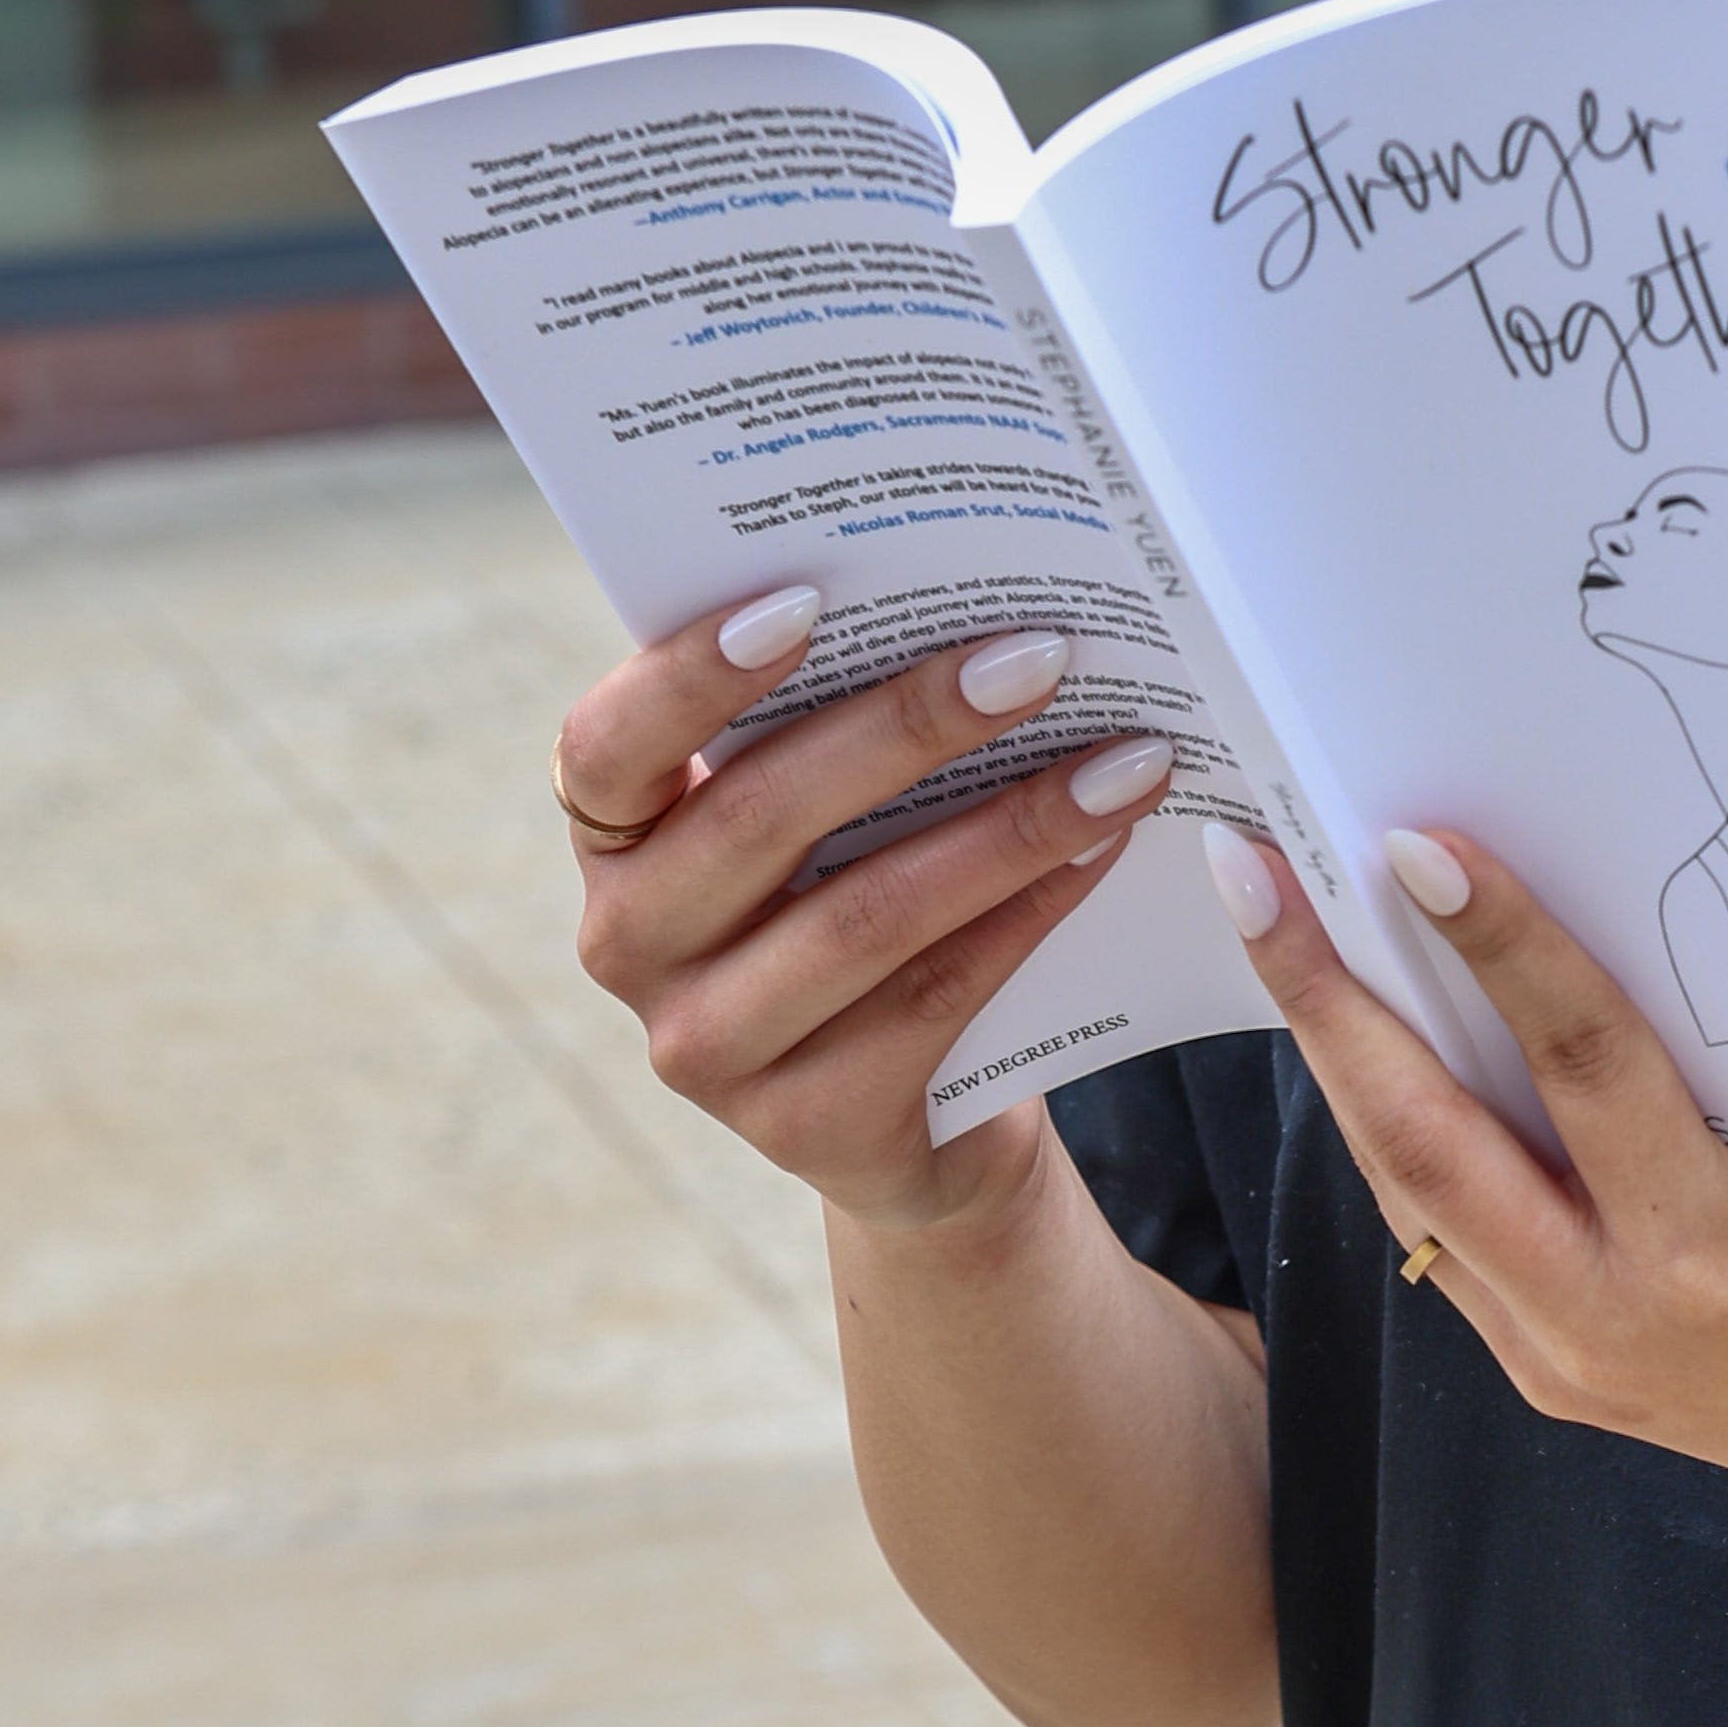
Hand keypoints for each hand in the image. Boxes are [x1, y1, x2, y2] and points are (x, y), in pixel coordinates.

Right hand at [552, 592, 1180, 1235]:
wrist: (922, 1116)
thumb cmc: (859, 904)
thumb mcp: (817, 820)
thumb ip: (823, 728)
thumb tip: (961, 607)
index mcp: (614, 839)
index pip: (606, 748)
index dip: (687, 674)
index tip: (806, 600)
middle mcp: (628, 946)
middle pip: (760, 818)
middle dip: (911, 725)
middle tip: (1037, 658)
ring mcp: (706, 1049)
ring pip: (863, 915)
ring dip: (1010, 828)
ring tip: (1121, 762)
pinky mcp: (806, 1126)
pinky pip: (932, 999)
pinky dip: (1027, 915)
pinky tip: (1101, 855)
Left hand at [1201, 818, 1727, 1550]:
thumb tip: (1632, 919)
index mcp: (1716, 1252)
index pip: (1580, 1069)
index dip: (1498, 948)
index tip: (1418, 844)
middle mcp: (1611, 1318)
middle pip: (1427, 1144)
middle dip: (1325, 1003)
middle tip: (1251, 876)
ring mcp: (1566, 1362)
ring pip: (1411, 1196)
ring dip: (1342, 1063)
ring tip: (1283, 934)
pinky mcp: (1554, 1378)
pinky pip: (1451, 1240)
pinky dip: (1405, 1135)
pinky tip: (1375, 1048)